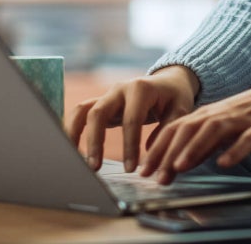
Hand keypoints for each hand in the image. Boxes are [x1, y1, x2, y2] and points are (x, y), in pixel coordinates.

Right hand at [66, 66, 198, 172]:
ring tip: (73, 159)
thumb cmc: (175, 98)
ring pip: (83, 111)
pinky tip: (69, 149)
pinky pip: (80, 113)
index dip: (129, 146)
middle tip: (95, 168)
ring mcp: (107, 95)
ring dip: (75, 134)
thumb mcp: (180, 110)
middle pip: (99, 112)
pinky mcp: (101, 102)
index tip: (131, 169)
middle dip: (95, 141)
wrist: (168, 81)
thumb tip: (152, 161)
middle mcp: (119, 89)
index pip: (131, 119)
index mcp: (141, 89)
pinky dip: (71, 128)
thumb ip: (167, 133)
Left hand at [139, 68, 250, 184]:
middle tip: (153, 175)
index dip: (158, 148)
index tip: (144, 168)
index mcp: (211, 113)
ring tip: (179, 167)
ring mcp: (243, 119)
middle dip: (167, 152)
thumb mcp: (229, 126)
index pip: (177, 129)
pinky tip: (225, 163)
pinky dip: (235, 150)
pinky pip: (248, 139)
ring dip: (194, 149)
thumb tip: (182, 161)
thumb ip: (206, 143)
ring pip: (213, 131)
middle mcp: (222, 113)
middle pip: (188, 129)